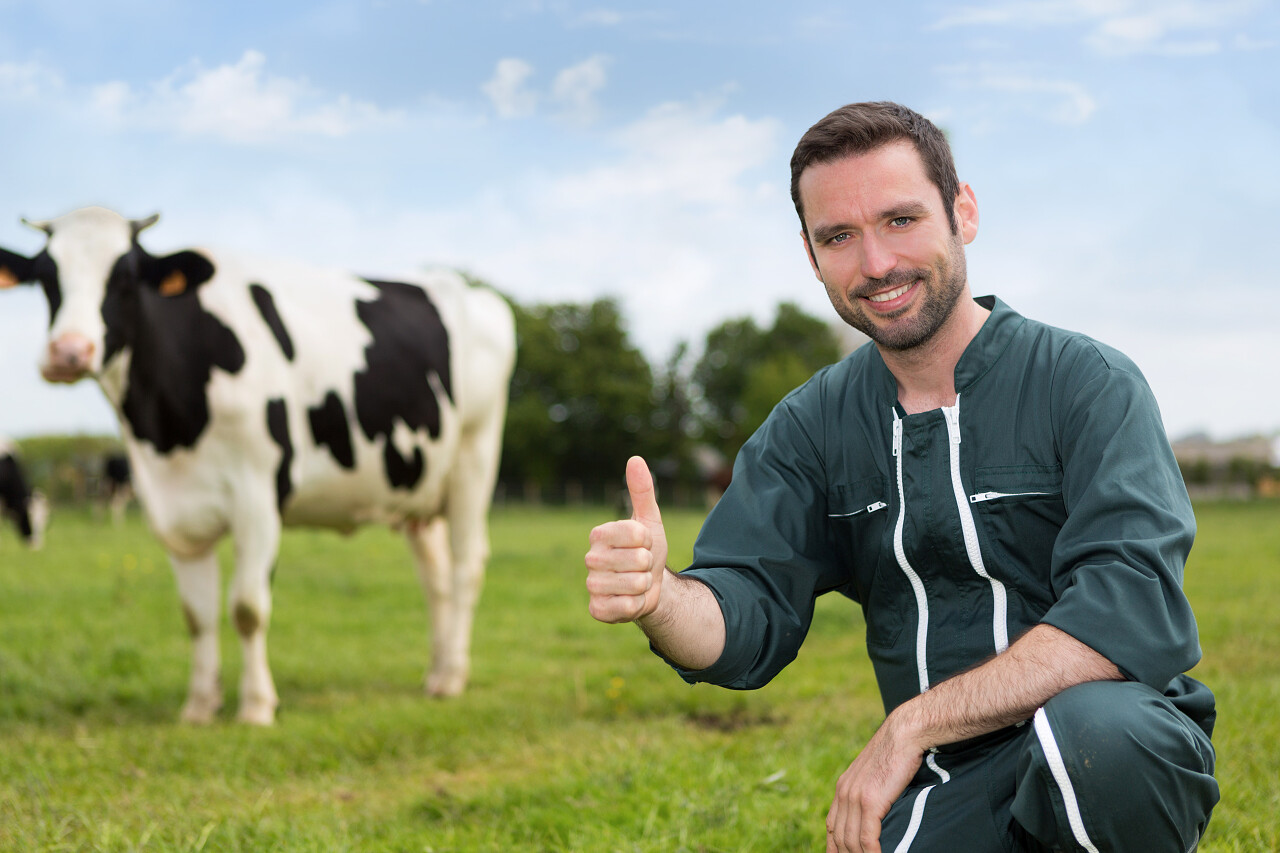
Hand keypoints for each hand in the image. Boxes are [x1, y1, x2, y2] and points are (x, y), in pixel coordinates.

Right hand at [585, 456, 668, 622]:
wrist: (649, 587)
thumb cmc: (647, 550)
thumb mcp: (649, 520)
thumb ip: (642, 491)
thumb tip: (635, 459)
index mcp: (599, 534)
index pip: (637, 534)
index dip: (649, 541)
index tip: (645, 544)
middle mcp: (591, 558)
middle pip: (639, 560)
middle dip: (649, 565)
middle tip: (641, 566)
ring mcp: (592, 584)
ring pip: (635, 585)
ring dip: (644, 585)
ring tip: (637, 582)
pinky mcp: (596, 609)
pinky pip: (625, 607)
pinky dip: (636, 605)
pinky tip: (630, 600)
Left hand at [826, 712, 925, 852]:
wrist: (904, 734)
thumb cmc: (897, 753)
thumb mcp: (875, 773)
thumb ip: (869, 791)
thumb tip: (875, 809)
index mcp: (843, 788)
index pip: (831, 826)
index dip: (834, 847)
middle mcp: (844, 793)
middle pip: (838, 838)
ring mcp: (855, 798)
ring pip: (850, 841)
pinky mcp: (870, 802)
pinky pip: (866, 838)